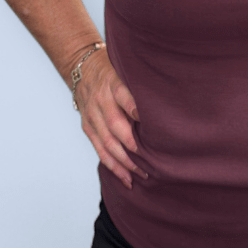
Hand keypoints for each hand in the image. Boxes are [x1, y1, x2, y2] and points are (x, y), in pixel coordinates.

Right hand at [73, 48, 147, 189]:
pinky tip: (125, 177)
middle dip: (131, 144)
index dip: (133, 108)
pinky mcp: (87, 127)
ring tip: (140, 174)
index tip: (145, 120)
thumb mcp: (126, 70)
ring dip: (123, 162)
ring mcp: (91, 115)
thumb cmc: (113, 71)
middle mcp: (100, 100)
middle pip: (114, 125)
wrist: (83, 70)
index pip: (123, 96)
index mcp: (113, 83)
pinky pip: (99, 150)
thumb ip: (140, 85)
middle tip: (148, 159)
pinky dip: (112, 166)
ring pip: (106, 143)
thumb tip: (164, 102)